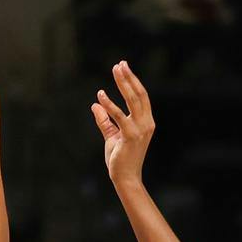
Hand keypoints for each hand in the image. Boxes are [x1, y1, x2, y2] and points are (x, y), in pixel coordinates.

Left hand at [90, 60, 154, 186]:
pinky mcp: (131, 136)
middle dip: (129, 77)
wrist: (125, 177)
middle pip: (139, 94)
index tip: (123, 67)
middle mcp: (146, 123)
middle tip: (120, 64)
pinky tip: (101, 95)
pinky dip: (110, 105)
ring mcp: (140, 129)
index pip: (141, 97)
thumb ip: (104, 120)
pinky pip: (119, 116)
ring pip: (133, 100)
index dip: (133, 81)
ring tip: (115, 70)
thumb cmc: (120, 158)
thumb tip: (95, 105)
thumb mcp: (111, 136)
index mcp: (146, 121)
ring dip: (123, 83)